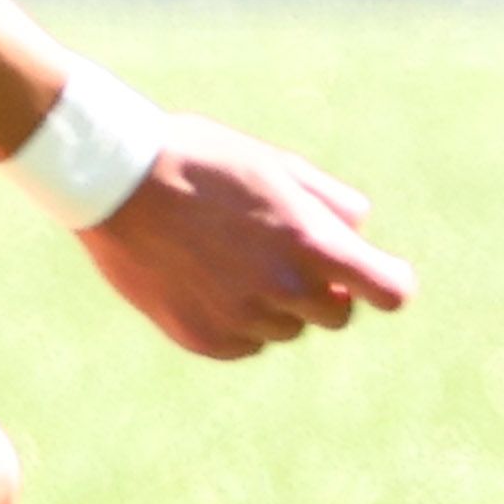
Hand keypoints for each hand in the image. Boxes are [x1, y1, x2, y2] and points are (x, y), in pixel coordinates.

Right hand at [78, 118, 414, 357]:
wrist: (113, 182)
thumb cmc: (199, 160)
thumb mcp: (274, 163)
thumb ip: (329, 202)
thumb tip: (357, 231)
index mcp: (311, 243)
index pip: (390, 292)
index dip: (388, 281)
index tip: (377, 273)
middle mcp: (282, 289)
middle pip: (337, 315)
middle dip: (325, 290)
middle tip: (285, 254)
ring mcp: (240, 319)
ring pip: (287, 328)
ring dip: (276, 303)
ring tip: (232, 260)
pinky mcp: (203, 339)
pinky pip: (244, 343)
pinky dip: (237, 321)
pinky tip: (206, 281)